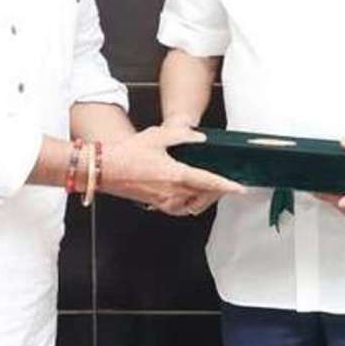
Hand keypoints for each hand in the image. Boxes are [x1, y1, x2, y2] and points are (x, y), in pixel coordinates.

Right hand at [102, 124, 243, 212]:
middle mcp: (173, 192)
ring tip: (211, 187)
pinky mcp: (157, 205)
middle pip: (205, 195)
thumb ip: (182, 135)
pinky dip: (191, 204)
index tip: (240, 189)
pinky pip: (182, 209)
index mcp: (176, 175)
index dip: (227, 186)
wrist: (104, 169)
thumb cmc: (127, 153)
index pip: (209, 182)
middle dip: (218, 190)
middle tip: (226, 183)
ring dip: (205, 198)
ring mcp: (165, 201)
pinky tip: (193, 194)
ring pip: (195, 205)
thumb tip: (200, 137)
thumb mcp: (157, 136)